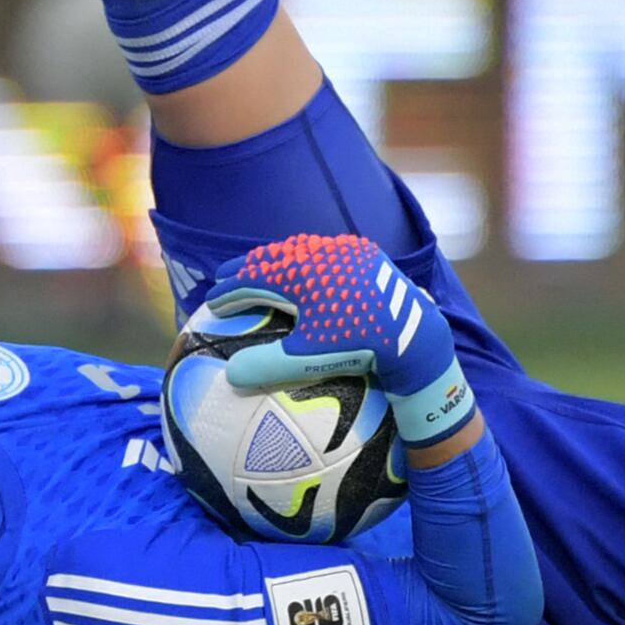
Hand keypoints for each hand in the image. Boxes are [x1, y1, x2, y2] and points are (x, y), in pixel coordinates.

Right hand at [206, 233, 474, 445]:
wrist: (412, 331)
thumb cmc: (356, 344)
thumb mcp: (307, 358)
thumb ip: (266, 365)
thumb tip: (230, 375)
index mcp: (297, 271)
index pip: (251, 277)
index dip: (229, 290)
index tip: (212, 301)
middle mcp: (316, 252)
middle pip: (270, 257)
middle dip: (245, 269)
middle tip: (224, 278)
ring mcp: (341, 249)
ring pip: (296, 251)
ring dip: (274, 262)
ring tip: (259, 273)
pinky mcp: (362, 253)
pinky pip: (321, 253)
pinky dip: (303, 262)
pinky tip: (301, 274)